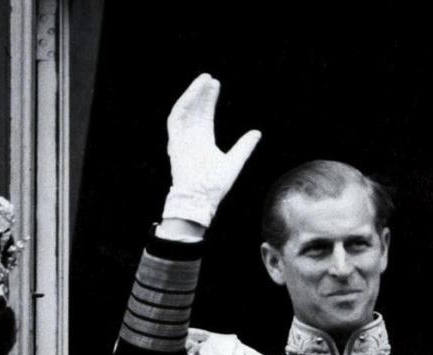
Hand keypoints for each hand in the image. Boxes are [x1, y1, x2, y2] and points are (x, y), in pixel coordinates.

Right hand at [163, 73, 260, 226]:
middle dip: (202, 93)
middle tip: (211, 78)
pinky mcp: (175, 142)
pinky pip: (176, 118)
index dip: (209, 100)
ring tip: (204, 80)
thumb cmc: (215, 186)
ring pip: (185, 110)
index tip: (216, 84)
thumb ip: (244, 147)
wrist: (201, 199)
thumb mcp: (234, 161)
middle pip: (195, 110)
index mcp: (203, 141)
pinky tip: (194, 92)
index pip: (204, 115)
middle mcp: (191, 138)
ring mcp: (182, 140)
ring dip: (193, 94)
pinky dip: (184, 104)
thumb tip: (257, 132)